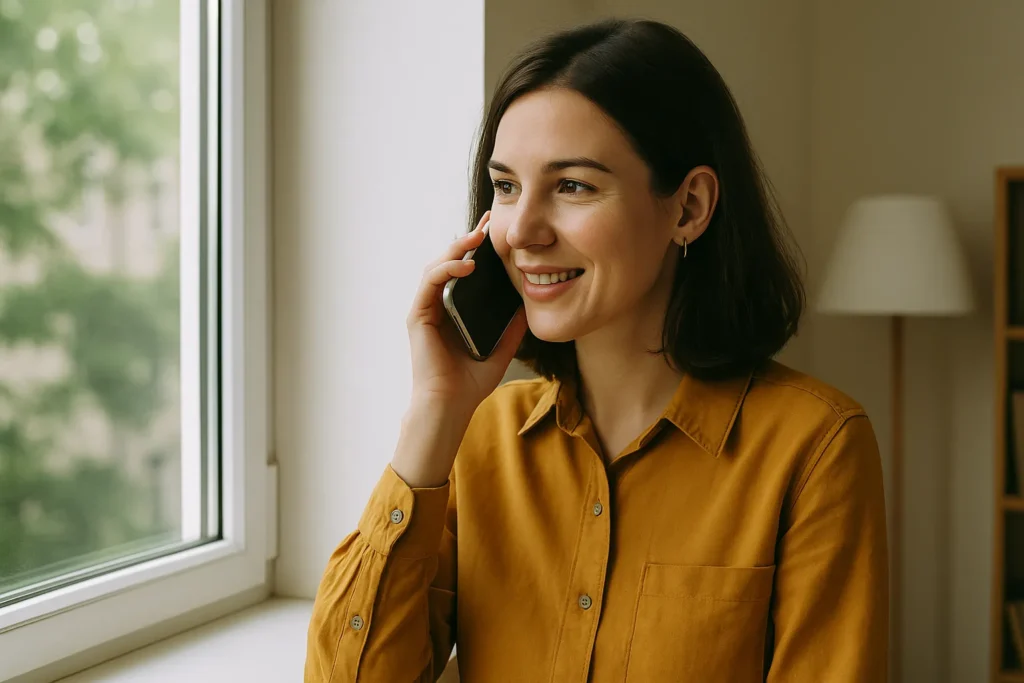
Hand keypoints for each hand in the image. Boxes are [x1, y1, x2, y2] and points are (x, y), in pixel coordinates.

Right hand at [406, 210, 527, 418]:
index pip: (464, 270)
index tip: (494, 229)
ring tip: (478, 237)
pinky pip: (430, 282)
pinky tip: (466, 264)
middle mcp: (437, 305)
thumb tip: (529, 303)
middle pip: (449, 261)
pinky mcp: (418, 315)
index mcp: (454, 309)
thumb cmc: (471, 381)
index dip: (476, 248)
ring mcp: (425, 308)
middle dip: (467, 238)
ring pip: (436, 265)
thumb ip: (512, 326)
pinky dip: (446, 269)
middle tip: (488, 222)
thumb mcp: (502, 347)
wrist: (451, 405)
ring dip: (456, 248)